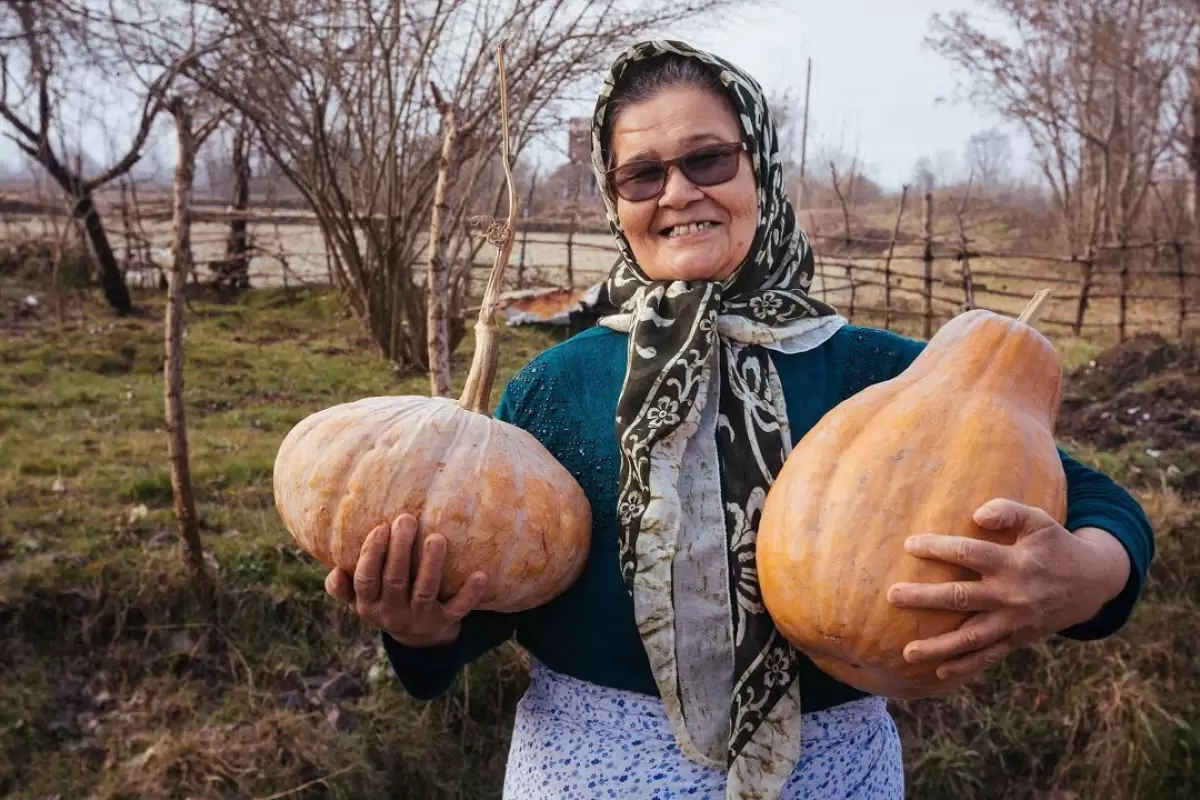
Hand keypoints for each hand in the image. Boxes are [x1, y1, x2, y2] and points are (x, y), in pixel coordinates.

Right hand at [324, 513, 489, 647]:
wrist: (418, 637)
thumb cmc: (385, 601)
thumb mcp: (360, 598)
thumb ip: (344, 586)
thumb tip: (335, 571)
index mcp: (368, 605)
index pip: (366, 579)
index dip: (372, 555)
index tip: (381, 527)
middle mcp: (392, 614)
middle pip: (394, 580)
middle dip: (400, 549)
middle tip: (407, 519)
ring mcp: (419, 619)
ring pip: (424, 591)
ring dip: (431, 565)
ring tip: (436, 538)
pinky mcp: (445, 622)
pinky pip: (458, 609)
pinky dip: (470, 594)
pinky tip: (480, 574)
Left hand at [886, 498, 1130, 681]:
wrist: (1091, 583)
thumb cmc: (1054, 544)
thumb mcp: (1039, 520)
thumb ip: (1009, 511)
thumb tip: (976, 514)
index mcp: (1013, 562)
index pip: (968, 553)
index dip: (938, 548)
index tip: (909, 545)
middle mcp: (1011, 595)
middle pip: (962, 597)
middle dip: (925, 598)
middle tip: (892, 596)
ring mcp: (1014, 622)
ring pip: (972, 637)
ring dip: (939, 646)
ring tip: (907, 652)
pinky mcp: (1018, 639)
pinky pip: (989, 656)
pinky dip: (966, 665)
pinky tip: (939, 670)